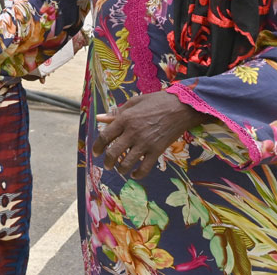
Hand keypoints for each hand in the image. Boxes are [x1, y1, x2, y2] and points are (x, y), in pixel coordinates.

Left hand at [92, 91, 211, 178]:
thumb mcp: (133, 102)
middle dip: (107, 161)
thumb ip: (116, 113)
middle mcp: (132, 132)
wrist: (181, 107)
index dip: (97, 146)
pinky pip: (145, 168)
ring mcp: (145, 143)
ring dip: (120, 169)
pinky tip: (134, 174)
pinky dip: (138, 174)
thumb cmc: (156, 101)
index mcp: (125, 119)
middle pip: (113, 152)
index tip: (96, 153)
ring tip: (119, 170)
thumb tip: (99, 118)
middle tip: (107, 165)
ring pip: (127, 162)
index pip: (105, 136)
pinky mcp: (157, 151)